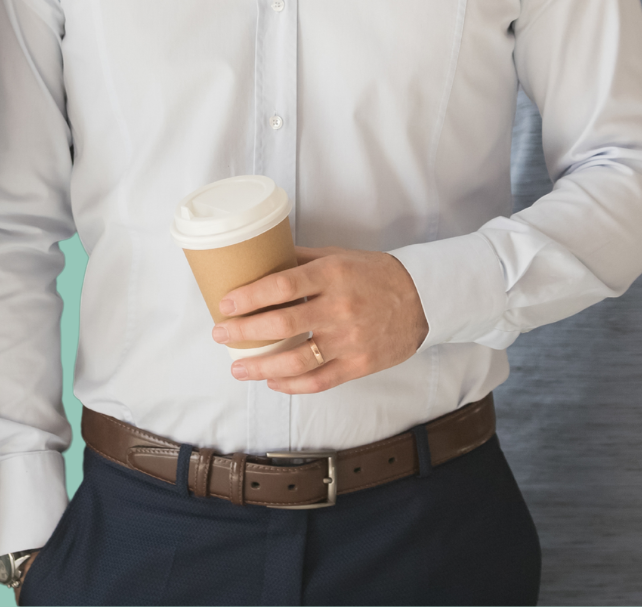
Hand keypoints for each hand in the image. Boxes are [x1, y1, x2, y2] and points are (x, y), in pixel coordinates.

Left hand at [212, 245, 427, 393]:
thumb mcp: (337, 256)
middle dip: (243, 332)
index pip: (281, 286)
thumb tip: (257, 262)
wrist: (422, 299)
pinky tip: (272, 382)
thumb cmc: (373, 274)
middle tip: (219, 334)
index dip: (248, 298)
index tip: (225, 305)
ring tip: (237, 368)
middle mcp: (339, 308)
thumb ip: (300, 261)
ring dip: (261, 367)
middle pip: (282, 324)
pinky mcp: (359, 364)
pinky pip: (319, 380)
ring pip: (296, 360)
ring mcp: (350, 339)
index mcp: (332, 275)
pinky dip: (291, 385)